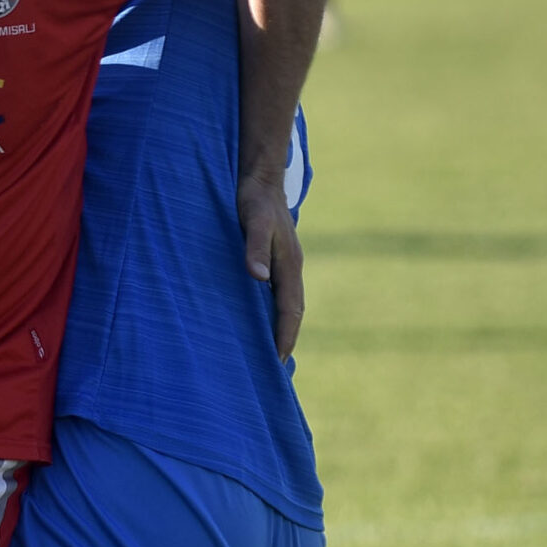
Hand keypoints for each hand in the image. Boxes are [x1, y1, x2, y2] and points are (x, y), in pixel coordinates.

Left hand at [238, 174, 304, 358]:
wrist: (260, 177)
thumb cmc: (254, 199)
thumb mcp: (254, 222)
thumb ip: (255, 248)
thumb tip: (258, 278)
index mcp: (290, 267)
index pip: (291, 312)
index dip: (284, 337)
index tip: (278, 362)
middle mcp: (291, 270)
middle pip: (292, 313)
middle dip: (285, 340)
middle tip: (274, 369)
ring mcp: (284, 265)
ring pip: (285, 304)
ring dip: (279, 328)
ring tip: (267, 353)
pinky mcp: (274, 259)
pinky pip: (275, 293)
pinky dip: (270, 311)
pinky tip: (257, 319)